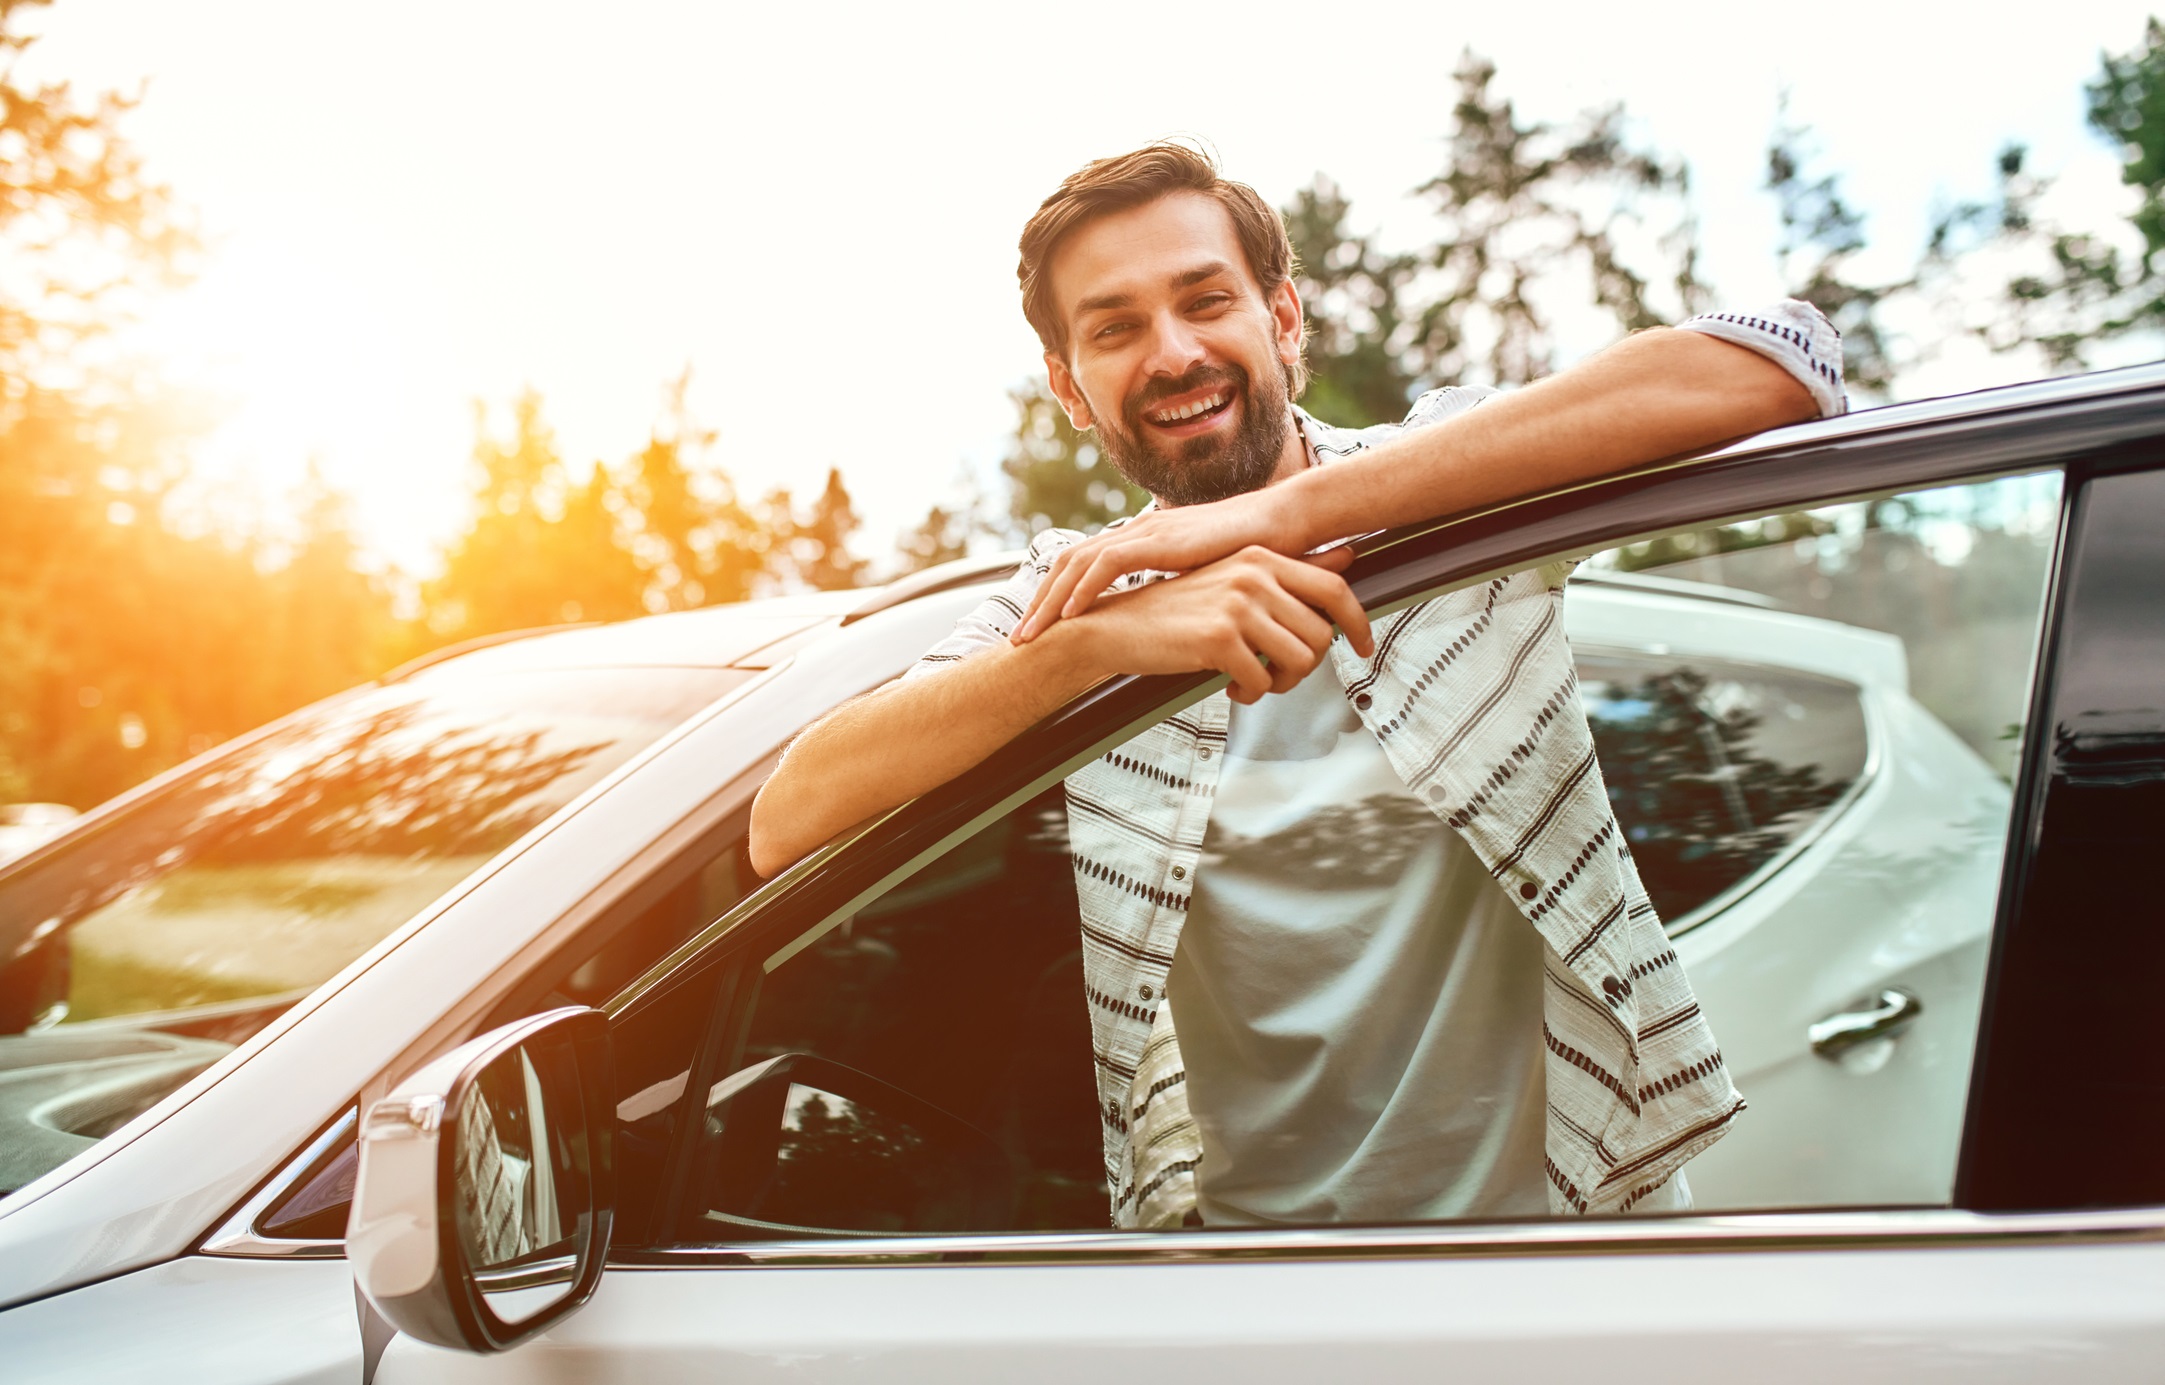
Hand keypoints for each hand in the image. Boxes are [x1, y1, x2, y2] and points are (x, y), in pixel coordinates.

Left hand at [1012, 483, 1318, 643]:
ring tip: (1034, 633)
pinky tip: (1070, 614)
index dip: (1057, 596)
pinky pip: (1110, 563)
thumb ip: (1180, 594)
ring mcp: (1148, 532)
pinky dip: (1085, 589)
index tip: (1041, 629)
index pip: (1084, 564)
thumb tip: (1167, 623)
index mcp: (1144, 539)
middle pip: (1069, 562)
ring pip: (1079, 562)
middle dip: (1040, 601)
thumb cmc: (1255, 554)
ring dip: (1050, 599)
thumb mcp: (1204, 579)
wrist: (1287, 524)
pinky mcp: (1163, 539)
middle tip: (1020, 638)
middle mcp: (1138, 531)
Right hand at [1063, 545, 1373, 704]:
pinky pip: (1263, 681)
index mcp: (1260, 558)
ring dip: (1280, 684)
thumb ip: (1288, 573)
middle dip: (1305, 667)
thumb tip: (1347, 557)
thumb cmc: (1175, 610)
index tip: (1363, 649)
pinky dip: (1251, 693)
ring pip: (1300, 661)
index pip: (1336, 590)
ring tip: (1253, 681)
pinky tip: (1228, 686)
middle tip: (1276, 676)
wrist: (1113, 627)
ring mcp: (1238, 605)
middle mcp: (1254, 575)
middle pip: (1321, 635)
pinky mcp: (1219, 638)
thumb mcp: (1232, 580)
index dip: (1358, 624)